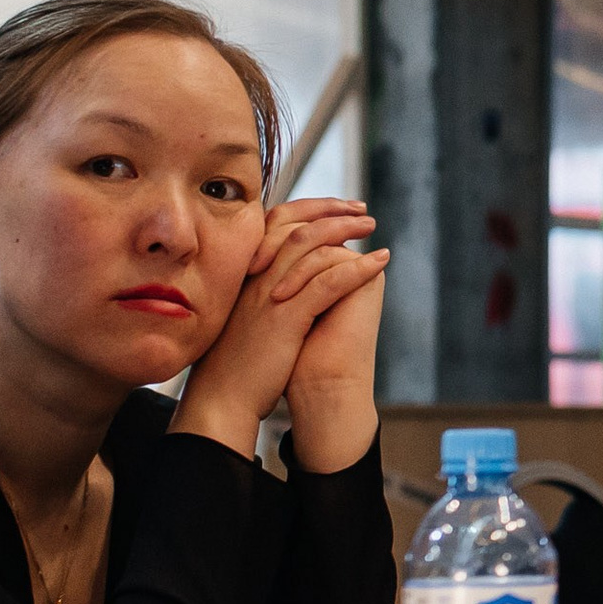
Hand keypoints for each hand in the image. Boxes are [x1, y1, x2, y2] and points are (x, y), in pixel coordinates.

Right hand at [174, 200, 389, 464]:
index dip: (308, 209)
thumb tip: (295, 278)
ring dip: (346, 231)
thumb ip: (265, 292)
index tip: (338, 208)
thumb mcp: (249, 316)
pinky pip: (328, 282)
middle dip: (330, 211)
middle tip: (361, 209)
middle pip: (294, 225)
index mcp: (245, 274)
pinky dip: (358, 268)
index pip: (275, 223)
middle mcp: (254, 276)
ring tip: (371, 226)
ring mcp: (268, 292)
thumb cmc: (238, 361)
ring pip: (311, 246)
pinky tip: (380, 262)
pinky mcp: (285, 315)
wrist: (222, 396)